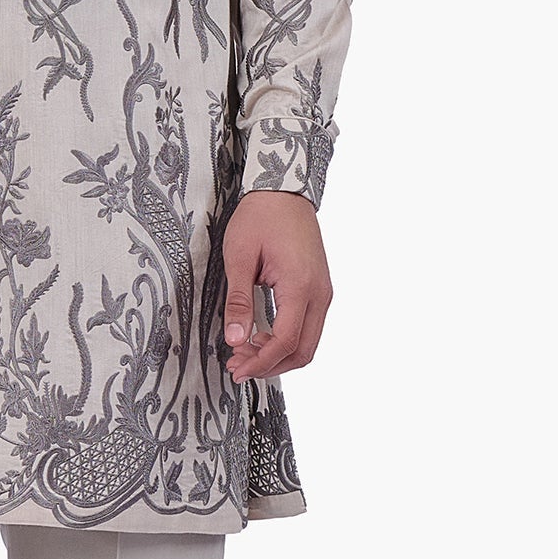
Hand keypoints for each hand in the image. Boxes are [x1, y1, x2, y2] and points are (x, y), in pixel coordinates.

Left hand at [220, 190, 332, 385]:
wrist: (283, 190)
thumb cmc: (261, 216)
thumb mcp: (239, 257)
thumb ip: (238, 301)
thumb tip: (234, 339)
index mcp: (300, 286)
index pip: (285, 341)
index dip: (260, 362)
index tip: (237, 368)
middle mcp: (319, 293)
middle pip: (303, 351)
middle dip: (270, 365)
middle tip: (238, 365)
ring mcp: (323, 292)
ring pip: (308, 343)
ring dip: (278, 355)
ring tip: (245, 352)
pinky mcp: (319, 289)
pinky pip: (308, 327)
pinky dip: (286, 340)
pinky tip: (260, 336)